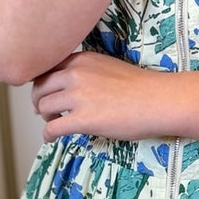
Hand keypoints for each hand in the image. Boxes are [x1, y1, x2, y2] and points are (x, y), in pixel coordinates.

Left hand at [31, 51, 164, 141]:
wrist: (159, 101)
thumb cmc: (141, 87)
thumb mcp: (107, 67)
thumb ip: (85, 72)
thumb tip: (69, 88)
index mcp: (81, 59)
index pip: (47, 69)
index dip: (42, 83)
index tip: (45, 93)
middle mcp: (76, 74)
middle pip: (40, 87)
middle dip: (39, 100)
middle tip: (44, 110)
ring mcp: (78, 97)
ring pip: (43, 106)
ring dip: (45, 117)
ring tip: (53, 123)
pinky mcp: (83, 119)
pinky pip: (52, 128)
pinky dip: (48, 135)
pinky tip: (51, 139)